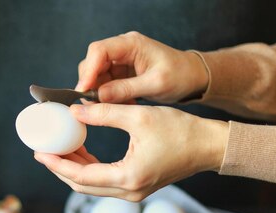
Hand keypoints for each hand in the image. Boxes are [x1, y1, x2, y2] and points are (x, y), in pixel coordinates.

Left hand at [33, 103, 227, 200]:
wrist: (209, 146)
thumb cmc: (181, 131)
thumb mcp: (139, 117)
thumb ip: (104, 113)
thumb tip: (74, 111)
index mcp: (129, 177)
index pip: (81, 177)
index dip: (57, 165)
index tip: (40, 153)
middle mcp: (129, 192)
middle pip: (82, 186)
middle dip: (60, 168)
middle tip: (44, 151)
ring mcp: (134, 193)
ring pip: (92, 186)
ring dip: (74, 169)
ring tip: (59, 148)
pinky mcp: (137, 187)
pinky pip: (104, 182)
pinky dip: (90, 169)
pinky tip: (81, 151)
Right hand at [77, 31, 208, 103]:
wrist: (191, 78)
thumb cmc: (180, 75)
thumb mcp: (155, 84)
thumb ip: (126, 89)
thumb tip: (99, 95)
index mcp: (131, 44)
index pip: (99, 51)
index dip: (88, 70)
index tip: (83, 90)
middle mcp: (122, 49)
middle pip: (92, 62)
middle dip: (90, 83)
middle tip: (94, 103)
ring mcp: (120, 61)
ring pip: (95, 75)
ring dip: (98, 92)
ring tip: (113, 106)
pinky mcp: (120, 73)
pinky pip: (104, 84)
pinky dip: (107, 96)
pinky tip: (120, 104)